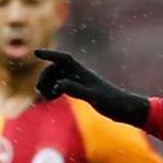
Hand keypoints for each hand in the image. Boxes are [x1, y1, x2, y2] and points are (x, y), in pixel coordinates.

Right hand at [34, 49, 149, 126]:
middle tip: (40, 91)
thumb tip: (59, 85)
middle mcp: (81, 76)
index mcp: (83, 73)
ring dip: (48, 84)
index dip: (50, 55)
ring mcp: (82, 83)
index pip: (64, 59)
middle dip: (45, 77)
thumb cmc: (113, 103)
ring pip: (58, 78)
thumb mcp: (94, 98)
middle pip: (56, 69)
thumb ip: (76, 90)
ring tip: (46, 97)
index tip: (35, 53)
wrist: (127, 109)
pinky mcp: (84, 91)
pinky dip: (55, 89)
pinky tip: (52, 98)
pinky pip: (63, 85)